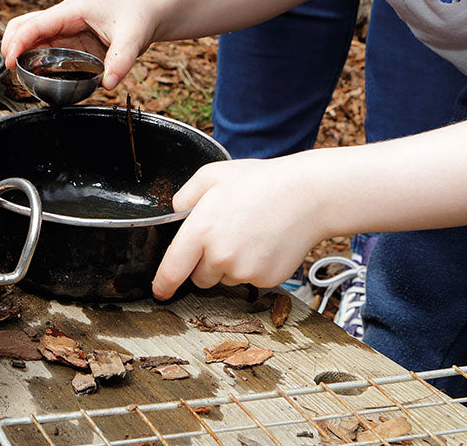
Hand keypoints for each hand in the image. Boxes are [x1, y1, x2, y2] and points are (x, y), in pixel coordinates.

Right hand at [1, 0, 157, 89]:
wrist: (146, 13)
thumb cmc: (137, 16)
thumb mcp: (133, 37)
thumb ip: (122, 59)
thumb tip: (108, 83)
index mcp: (72, 12)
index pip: (35, 24)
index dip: (18, 42)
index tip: (10, 63)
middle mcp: (63, 20)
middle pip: (22, 27)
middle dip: (11, 46)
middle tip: (11, 71)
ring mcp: (64, 31)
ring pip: (30, 40)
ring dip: (22, 57)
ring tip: (22, 78)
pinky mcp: (69, 43)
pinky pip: (44, 51)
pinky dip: (35, 62)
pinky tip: (39, 78)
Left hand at [152, 153, 324, 299]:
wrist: (307, 195)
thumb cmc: (260, 181)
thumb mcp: (213, 175)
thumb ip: (185, 196)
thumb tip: (176, 213)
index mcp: (201, 229)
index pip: (172, 269)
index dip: (163, 284)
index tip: (159, 291)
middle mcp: (220, 255)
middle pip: (199, 277)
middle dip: (205, 262)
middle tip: (226, 234)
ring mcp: (244, 271)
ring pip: (225, 279)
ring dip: (230, 264)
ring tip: (250, 232)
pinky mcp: (266, 280)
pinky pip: (249, 280)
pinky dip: (253, 267)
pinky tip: (265, 242)